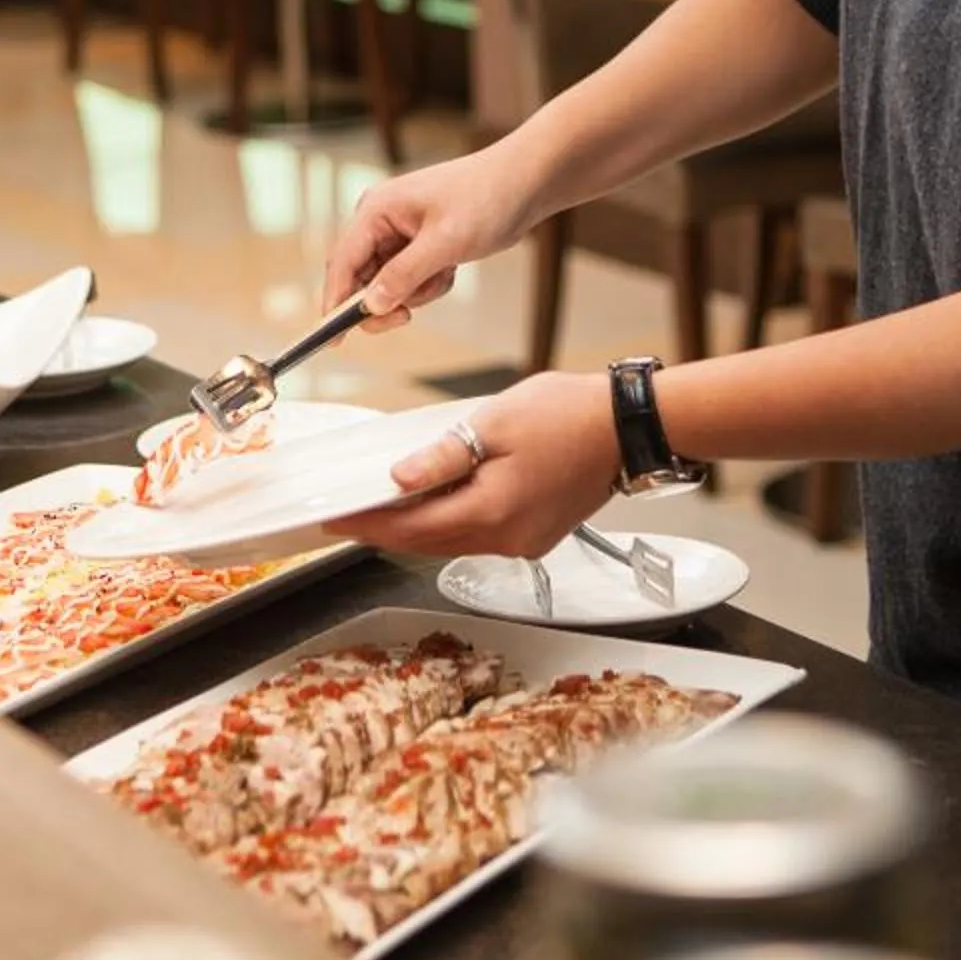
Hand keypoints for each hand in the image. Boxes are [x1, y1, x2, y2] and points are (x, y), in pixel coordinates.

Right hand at [321, 144, 543, 333]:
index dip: (334, 301)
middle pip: (360, 278)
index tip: (332, 339)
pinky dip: (429, 284)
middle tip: (406, 317)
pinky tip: (451, 268)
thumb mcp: (445, 243)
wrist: (523, 185)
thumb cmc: (485, 200)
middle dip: (385, 299)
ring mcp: (397, 233)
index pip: (342, 262)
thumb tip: (369, 306)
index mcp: (375, 210)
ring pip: (387, 284)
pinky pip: (409, 280)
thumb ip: (403, 276)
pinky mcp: (417, 245)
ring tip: (445, 273)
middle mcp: (379, 221)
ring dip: (415, 291)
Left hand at [322, 372, 617, 558]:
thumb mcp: (493, 424)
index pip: (410, 528)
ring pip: (453, 542)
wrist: (627, 426)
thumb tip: (399, 479)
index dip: (367, 523)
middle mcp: (507, 539)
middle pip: (427, 543)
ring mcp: (524, 542)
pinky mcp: (536, 535)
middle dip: (385, 530)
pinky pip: (480, 536)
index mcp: (491, 513)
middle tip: (348, 515)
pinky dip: (451, 522)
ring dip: (418, 527)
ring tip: (385, 506)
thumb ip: (442, 457)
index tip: (334, 519)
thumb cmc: (569, 416)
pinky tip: (438, 501)